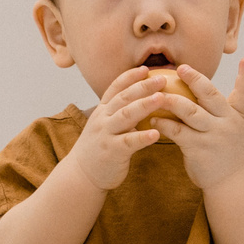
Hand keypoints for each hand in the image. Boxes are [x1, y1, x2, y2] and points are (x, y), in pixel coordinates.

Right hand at [67, 66, 170, 190]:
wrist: (81, 174)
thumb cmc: (99, 148)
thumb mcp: (104, 125)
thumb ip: (119, 113)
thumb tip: (142, 101)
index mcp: (102, 111)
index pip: (115, 88)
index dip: (130, 77)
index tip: (146, 68)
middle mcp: (103, 119)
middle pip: (124, 98)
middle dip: (143, 87)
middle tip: (162, 79)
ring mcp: (106, 134)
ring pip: (126, 115)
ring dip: (145, 105)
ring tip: (162, 98)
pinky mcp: (112, 151)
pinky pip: (129, 142)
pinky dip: (143, 136)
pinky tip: (156, 133)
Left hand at [154, 59, 243, 190]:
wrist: (231, 184)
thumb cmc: (227, 153)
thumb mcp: (233, 129)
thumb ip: (221, 111)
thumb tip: (202, 89)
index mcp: (236, 116)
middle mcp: (227, 123)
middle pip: (210, 95)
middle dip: (195, 79)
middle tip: (180, 67)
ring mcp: (213, 136)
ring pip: (190, 111)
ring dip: (171, 100)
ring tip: (157, 93)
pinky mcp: (198, 149)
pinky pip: (177, 132)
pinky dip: (164, 124)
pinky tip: (153, 120)